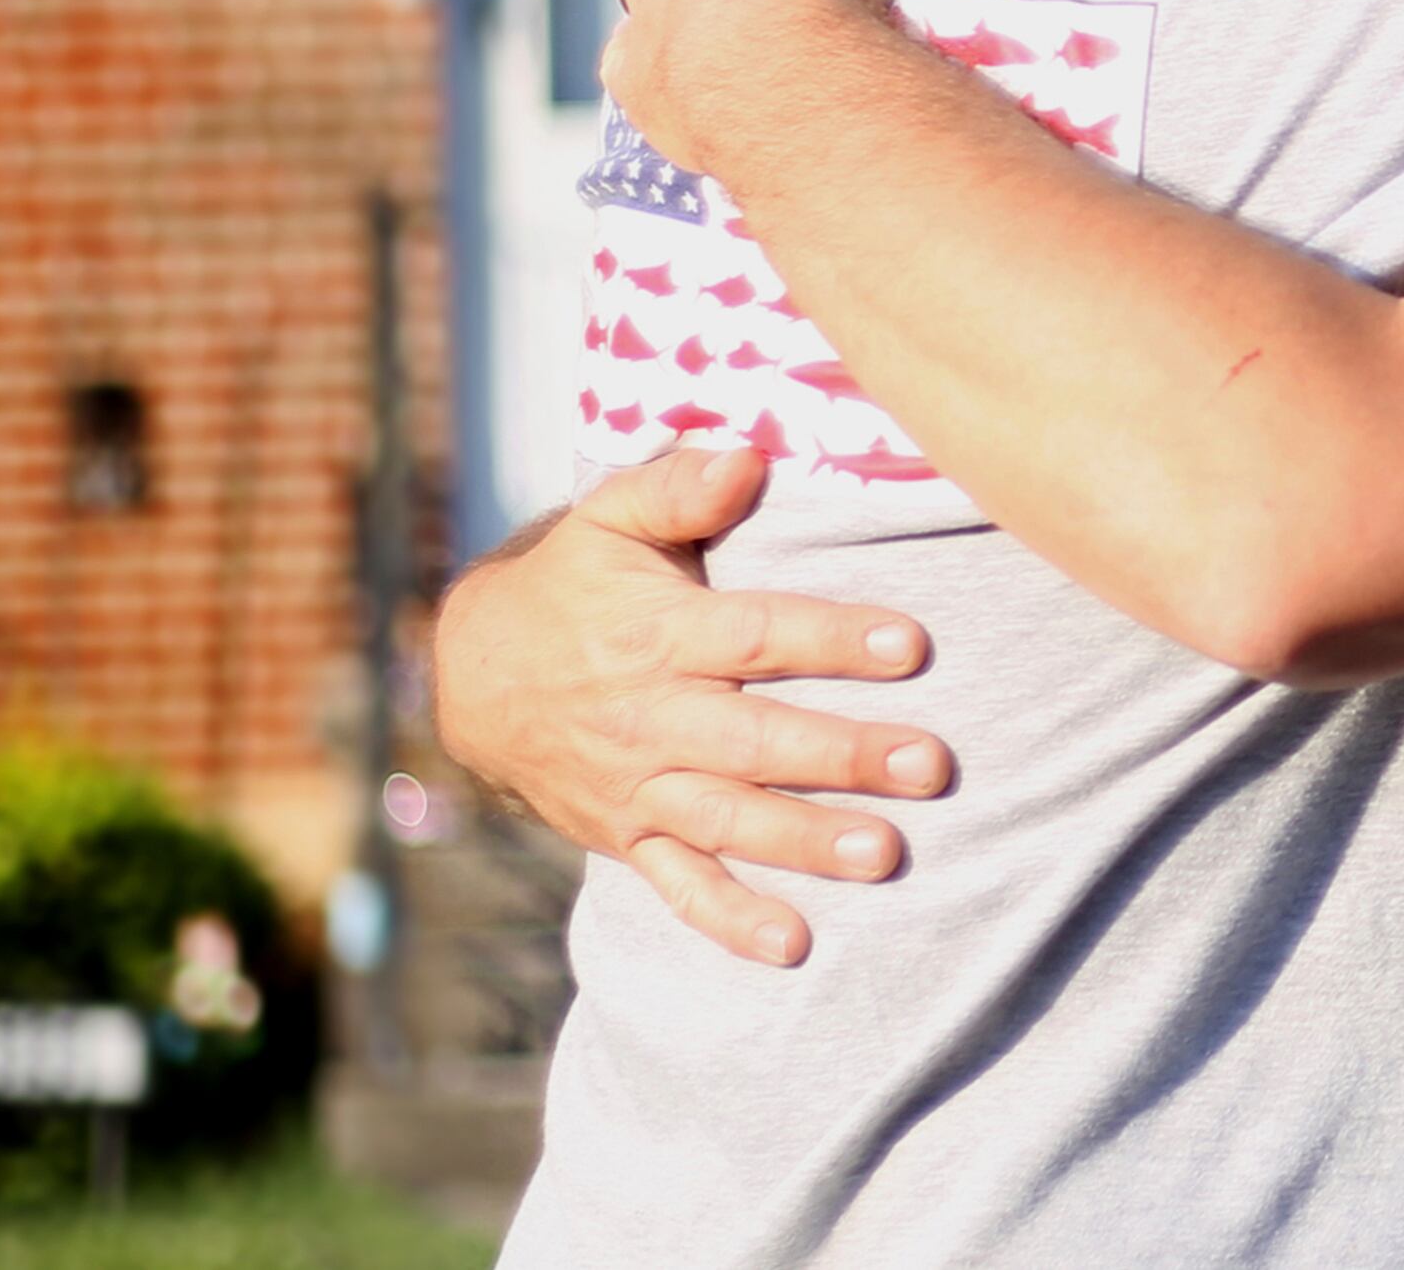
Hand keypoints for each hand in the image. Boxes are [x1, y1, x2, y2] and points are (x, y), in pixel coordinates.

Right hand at [429, 445, 954, 965]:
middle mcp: (649, 715)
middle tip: (927, 765)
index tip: (910, 642)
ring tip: (884, 854)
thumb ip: (678, 486)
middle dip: (843, 754)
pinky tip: (794, 945)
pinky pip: (679, 886)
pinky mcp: (627, 837)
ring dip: (806, 840)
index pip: (755, 635)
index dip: (831, 637)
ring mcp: (637, 786)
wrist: (476, 676)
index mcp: (656, 633)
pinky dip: (731, 919)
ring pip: (728, 818)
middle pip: (756, 738)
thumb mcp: (608, 516)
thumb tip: (748, 458)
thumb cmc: (570, 582)